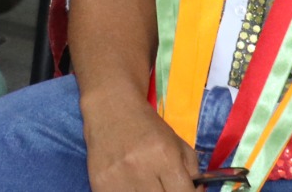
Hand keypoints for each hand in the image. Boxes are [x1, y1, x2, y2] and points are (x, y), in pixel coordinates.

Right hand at [83, 92, 200, 191]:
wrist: (110, 107)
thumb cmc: (148, 127)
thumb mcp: (178, 144)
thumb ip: (192, 174)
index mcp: (164, 156)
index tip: (181, 190)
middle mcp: (140, 167)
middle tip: (164, 186)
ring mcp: (117, 177)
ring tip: (147, 185)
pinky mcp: (99, 183)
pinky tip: (130, 186)